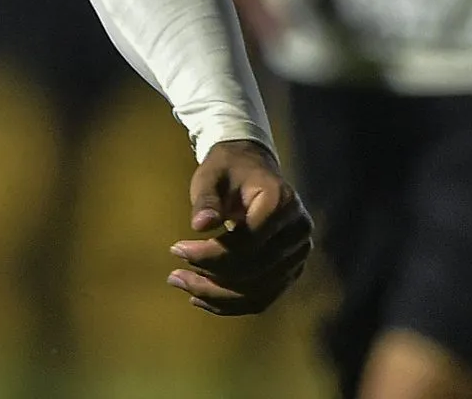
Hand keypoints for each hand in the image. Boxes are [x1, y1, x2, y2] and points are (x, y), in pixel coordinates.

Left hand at [167, 138, 310, 315]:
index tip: (175, 249)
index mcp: (281, 202)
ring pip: (258, 290)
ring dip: (217, 295)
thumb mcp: (210, 174)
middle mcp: (298, 231)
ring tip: (181, 284)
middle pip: (254, 269)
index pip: (248, 242)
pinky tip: (200, 298)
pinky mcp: (291, 269)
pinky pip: (263, 296)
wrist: (252, 168)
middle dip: (210, 277)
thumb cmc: (227, 169)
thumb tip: (200, 224)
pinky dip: (231, 303)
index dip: (211, 253)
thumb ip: (206, 198)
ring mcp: (299, 253)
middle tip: (173, 275)